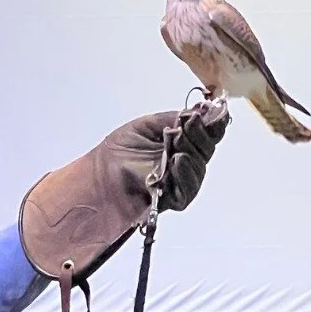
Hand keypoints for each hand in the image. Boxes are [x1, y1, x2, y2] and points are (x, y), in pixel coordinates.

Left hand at [19, 101, 228, 282]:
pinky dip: (185, 175)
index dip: (213, 125)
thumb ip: (175, 118)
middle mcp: (183, 163)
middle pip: (206, 150)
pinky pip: (187, 190)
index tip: (213, 114)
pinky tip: (178, 161)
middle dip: (200, 136)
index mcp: (180, 144)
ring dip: (193, 154)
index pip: (207, 134)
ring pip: (199, 169)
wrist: (97, 179)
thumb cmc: (116, 153)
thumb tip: (205, 110)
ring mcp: (179, 184)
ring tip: (178, 145)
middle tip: (188, 126)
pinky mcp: (171, 200)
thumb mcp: (146, 126)